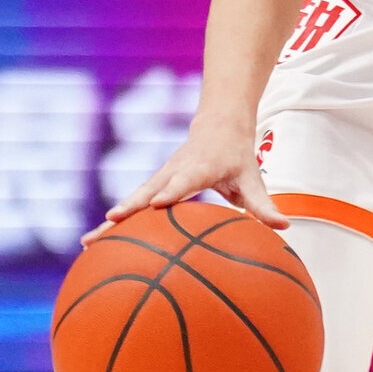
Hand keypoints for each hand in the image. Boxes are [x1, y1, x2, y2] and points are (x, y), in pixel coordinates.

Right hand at [81, 115, 287, 244]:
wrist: (217, 126)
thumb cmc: (236, 157)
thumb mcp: (252, 178)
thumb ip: (263, 205)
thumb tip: (284, 227)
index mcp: (198, 168)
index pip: (183, 180)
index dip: (170, 191)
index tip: (156, 205)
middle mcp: (173, 172)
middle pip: (146, 192)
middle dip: (127, 209)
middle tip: (107, 226)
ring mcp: (158, 178)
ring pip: (132, 200)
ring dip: (110, 222)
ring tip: (88, 243)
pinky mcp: (151, 186)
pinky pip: (131, 206)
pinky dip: (112, 224)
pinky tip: (93, 244)